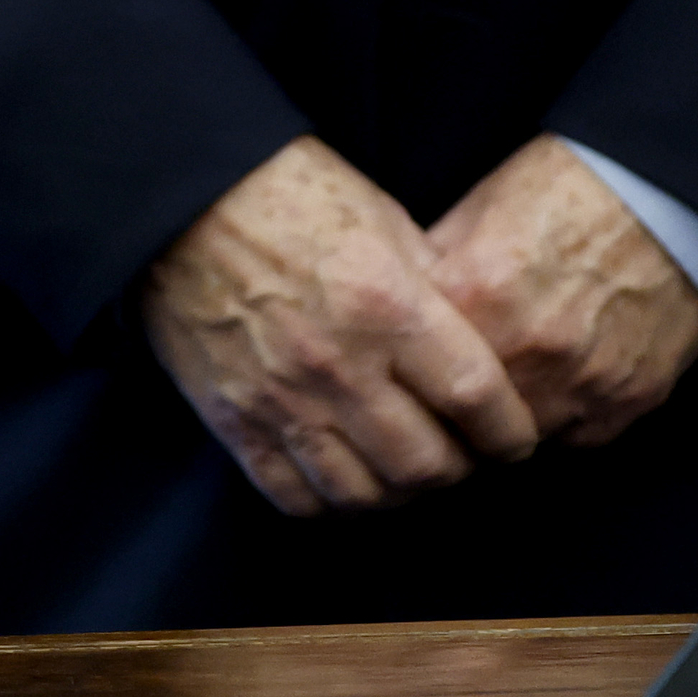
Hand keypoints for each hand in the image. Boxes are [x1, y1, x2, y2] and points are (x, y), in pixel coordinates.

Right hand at [139, 138, 539, 517]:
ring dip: (397, 494)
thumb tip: (479, 346)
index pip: (477, 399)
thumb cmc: (290, 195)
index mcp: (386, 305)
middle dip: (460, 471)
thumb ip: (435, 291)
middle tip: (462, 457)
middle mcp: (338, 363)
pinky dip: (329, 502)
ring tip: (404, 473)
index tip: (514, 438)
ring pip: (364, 493)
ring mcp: (280, 398)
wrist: (183, 198)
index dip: (510, 434)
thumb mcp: (386, 221)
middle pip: (427, 465)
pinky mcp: (232, 417)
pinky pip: (292, 495)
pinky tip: (344, 480)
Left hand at [421, 137, 697, 447]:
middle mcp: (528, 348)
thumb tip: (390, 314)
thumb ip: (429, 272)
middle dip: (451, 409)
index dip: (405, 377)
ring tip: (506, 387)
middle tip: (452, 393)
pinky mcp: (631, 399)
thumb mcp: (473, 212)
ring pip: (520, 436)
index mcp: (474, 294)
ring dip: (507, 420)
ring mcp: (584, 381)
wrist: (667, 195)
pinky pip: (578, 436)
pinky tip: (559, 382)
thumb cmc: (564, 193)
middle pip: (462, 416)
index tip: (404, 379)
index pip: (411, 370)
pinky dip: (562, 419)